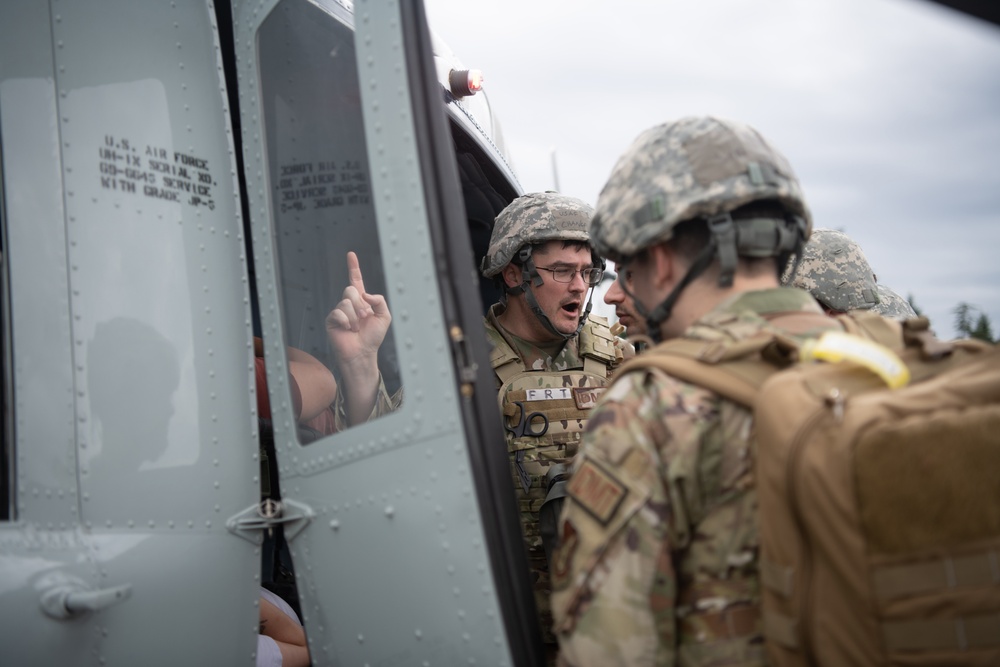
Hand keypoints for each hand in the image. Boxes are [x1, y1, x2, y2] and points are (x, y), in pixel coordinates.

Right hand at [325, 251, 390, 373]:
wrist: (362, 352)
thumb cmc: (373, 337)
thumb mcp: (384, 317)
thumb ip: (380, 301)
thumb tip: (365, 294)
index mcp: (362, 301)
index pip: (356, 280)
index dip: (353, 267)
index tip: (351, 254)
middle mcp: (349, 304)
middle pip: (351, 290)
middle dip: (360, 305)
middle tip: (363, 318)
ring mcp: (340, 311)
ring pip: (346, 302)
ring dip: (354, 317)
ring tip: (355, 328)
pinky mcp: (332, 320)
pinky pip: (338, 312)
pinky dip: (346, 322)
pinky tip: (347, 330)